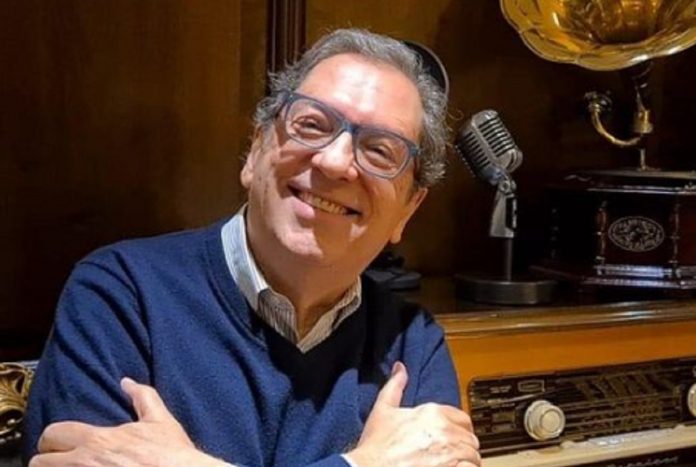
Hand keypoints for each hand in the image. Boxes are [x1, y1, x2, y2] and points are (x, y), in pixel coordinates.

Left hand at [30, 378, 227, 466]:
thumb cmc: (171, 455)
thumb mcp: (160, 420)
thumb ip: (142, 397)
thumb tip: (127, 382)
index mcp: (97, 440)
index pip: (53, 434)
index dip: (52, 439)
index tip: (60, 444)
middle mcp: (82, 463)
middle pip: (39, 462)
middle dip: (47, 461)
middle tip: (60, 461)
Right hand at [347, 362, 479, 466]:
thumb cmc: (375, 446)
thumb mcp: (382, 410)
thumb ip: (395, 386)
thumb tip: (400, 368)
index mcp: (433, 413)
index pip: (463, 419)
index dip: (458, 430)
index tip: (451, 439)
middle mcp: (445, 431)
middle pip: (470, 439)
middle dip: (462, 447)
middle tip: (449, 456)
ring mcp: (450, 453)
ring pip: (473, 457)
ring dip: (465, 462)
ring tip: (451, 465)